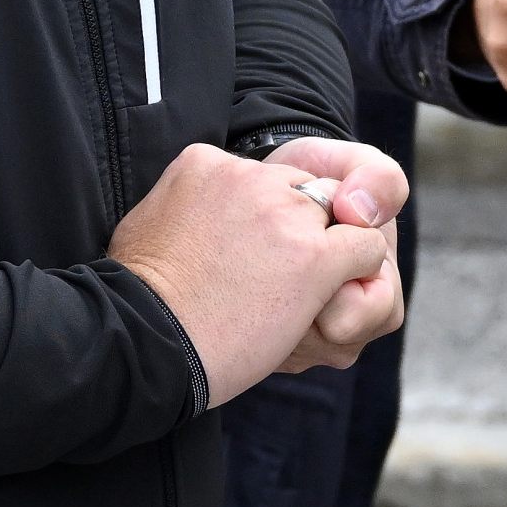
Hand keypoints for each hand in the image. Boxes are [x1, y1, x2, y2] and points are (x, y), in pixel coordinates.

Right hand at [108, 141, 395, 404]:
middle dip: (298, 228)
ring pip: (337, 217)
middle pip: (305, 191)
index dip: (264, 215)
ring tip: (291, 289)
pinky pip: (365, 247)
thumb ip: (186, 200)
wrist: (143, 344)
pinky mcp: (314, 256)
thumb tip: (197, 205)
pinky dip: (357, 270)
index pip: (264, 175)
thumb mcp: (148, 221)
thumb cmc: (141, 297)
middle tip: (272, 273)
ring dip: (324, 251)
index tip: (244, 249)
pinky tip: (328, 293)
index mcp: (205, 162)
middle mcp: (249, 177)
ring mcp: (284, 214)